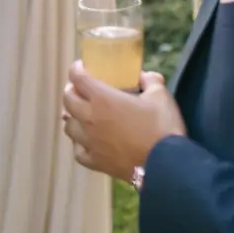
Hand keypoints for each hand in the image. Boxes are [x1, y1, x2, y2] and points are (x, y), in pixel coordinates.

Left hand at [62, 62, 186, 180]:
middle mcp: (89, 118)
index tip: (80, 67)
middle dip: (71, 91)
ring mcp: (90, 142)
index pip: (78, 78)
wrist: (166, 165)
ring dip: (72, 116)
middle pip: (67, 100)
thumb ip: (150, 80)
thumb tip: (145, 76)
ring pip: (68, 126)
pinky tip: (86, 142)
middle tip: (80, 89)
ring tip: (80, 114)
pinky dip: (78, 143)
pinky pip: (77, 151)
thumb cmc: (161, 126)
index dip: (76, 69)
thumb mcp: (160, 95)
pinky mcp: (95, 162)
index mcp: (102, 98)